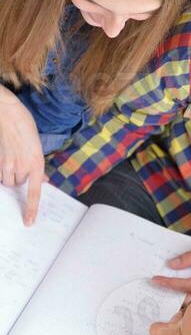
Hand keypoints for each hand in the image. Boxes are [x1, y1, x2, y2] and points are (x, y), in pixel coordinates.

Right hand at [0, 88, 43, 225]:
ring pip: (8, 181)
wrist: (6, 112)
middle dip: (21, 178)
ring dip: (11, 175)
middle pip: (20, 184)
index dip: (31, 208)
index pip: (34, 191)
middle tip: (21, 163)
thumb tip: (42, 180)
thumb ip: (38, 164)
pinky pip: (0, 174)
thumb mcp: (36, 145)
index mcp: (36, 162)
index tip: (29, 222)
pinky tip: (5, 158)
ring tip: (13, 158)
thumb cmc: (24, 125)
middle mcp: (22, 165)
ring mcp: (8, 163)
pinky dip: (2, 171)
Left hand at [152, 238, 190, 293]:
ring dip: (178, 290)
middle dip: (170, 291)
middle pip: (186, 296)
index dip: (168, 283)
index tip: (155, 279)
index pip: (184, 286)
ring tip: (164, 284)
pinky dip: (187, 287)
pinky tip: (181, 281)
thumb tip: (172, 264)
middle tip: (155, 285)